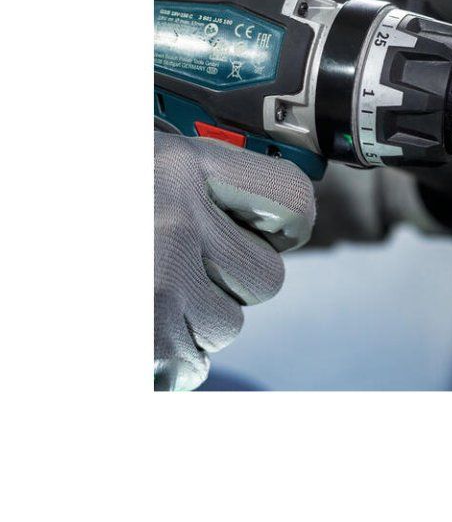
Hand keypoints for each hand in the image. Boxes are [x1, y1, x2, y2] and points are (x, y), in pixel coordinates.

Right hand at [154, 132, 315, 390]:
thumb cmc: (83, 208)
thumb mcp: (142, 164)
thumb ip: (200, 179)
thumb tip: (276, 209)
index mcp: (181, 162)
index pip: (293, 197)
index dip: (286, 225)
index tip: (260, 229)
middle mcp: (178, 216)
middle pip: (267, 276)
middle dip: (231, 286)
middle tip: (177, 270)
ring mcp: (160, 279)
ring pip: (228, 324)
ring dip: (194, 324)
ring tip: (146, 296)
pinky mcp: (144, 335)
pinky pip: (190, 364)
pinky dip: (166, 360)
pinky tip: (137, 330)